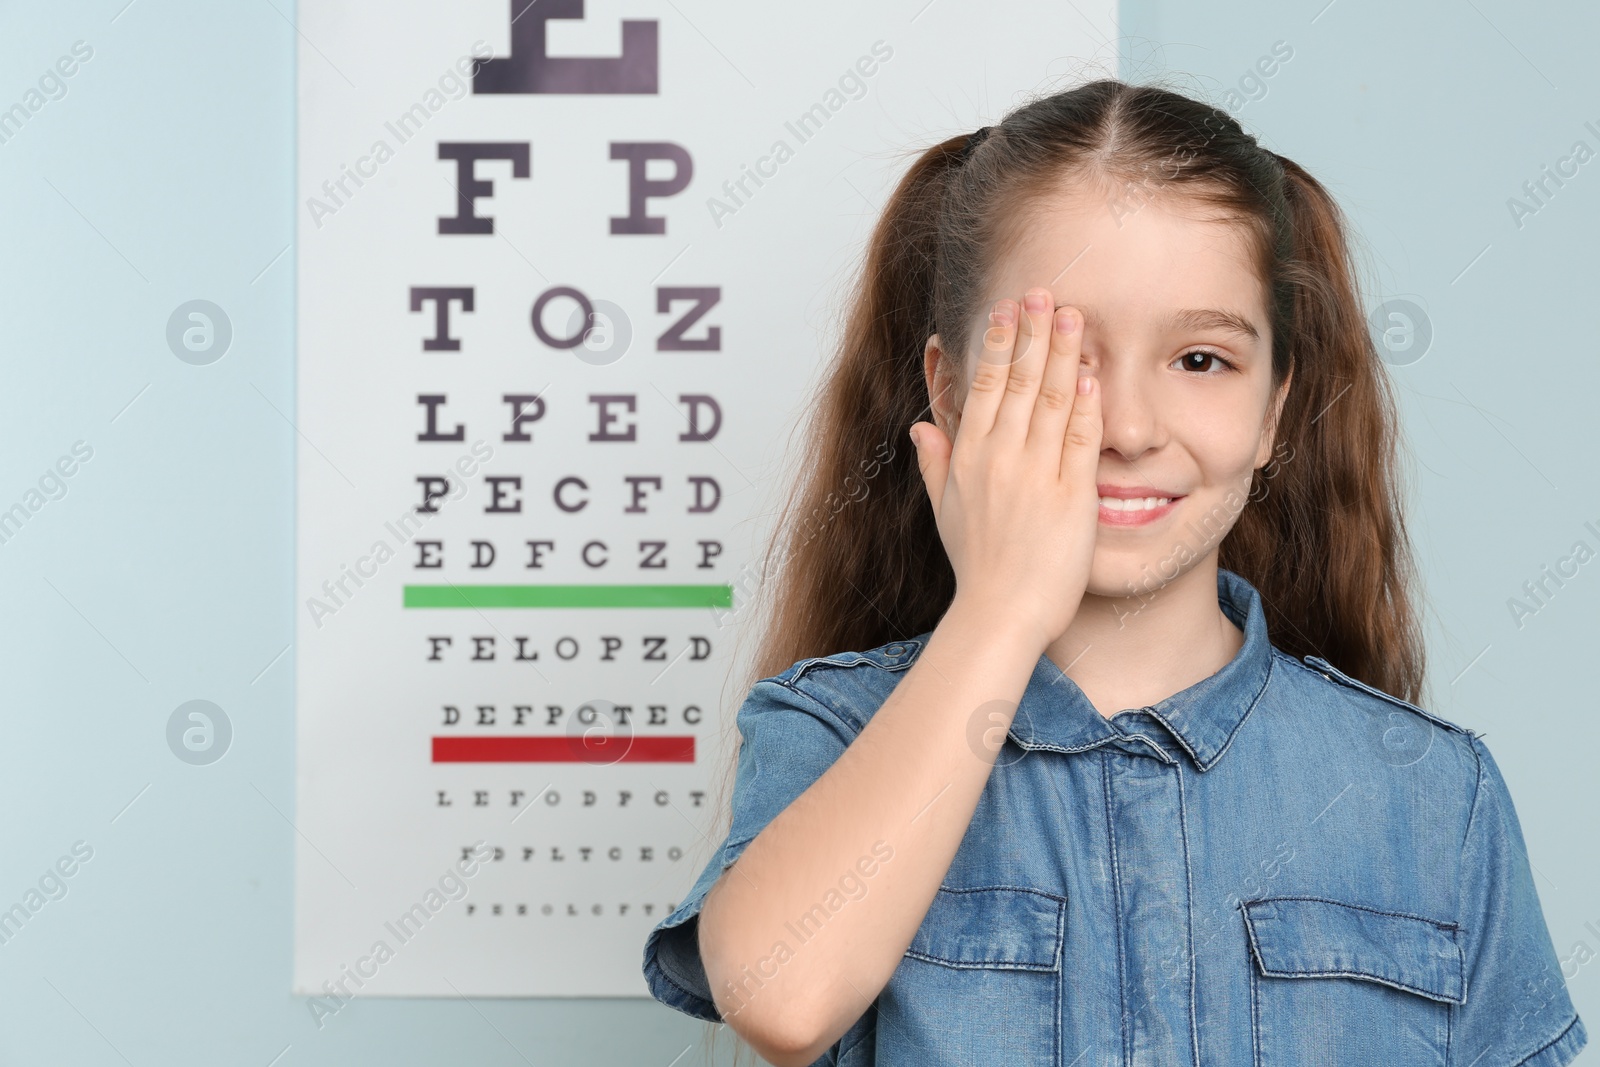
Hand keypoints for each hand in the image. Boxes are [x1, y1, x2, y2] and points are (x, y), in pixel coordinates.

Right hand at [909, 287, 1102, 649]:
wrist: (1000, 614)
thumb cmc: (976, 569)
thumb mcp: (945, 511)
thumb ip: (935, 464)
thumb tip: (921, 427)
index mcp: (967, 457)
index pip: (984, 384)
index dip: (998, 342)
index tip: (1008, 309)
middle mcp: (999, 457)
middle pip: (1019, 380)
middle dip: (1032, 331)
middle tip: (1044, 292)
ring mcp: (1035, 473)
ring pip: (1052, 398)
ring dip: (1064, 352)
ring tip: (1074, 315)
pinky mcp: (1070, 494)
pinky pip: (1081, 437)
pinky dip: (1087, 402)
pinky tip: (1093, 372)